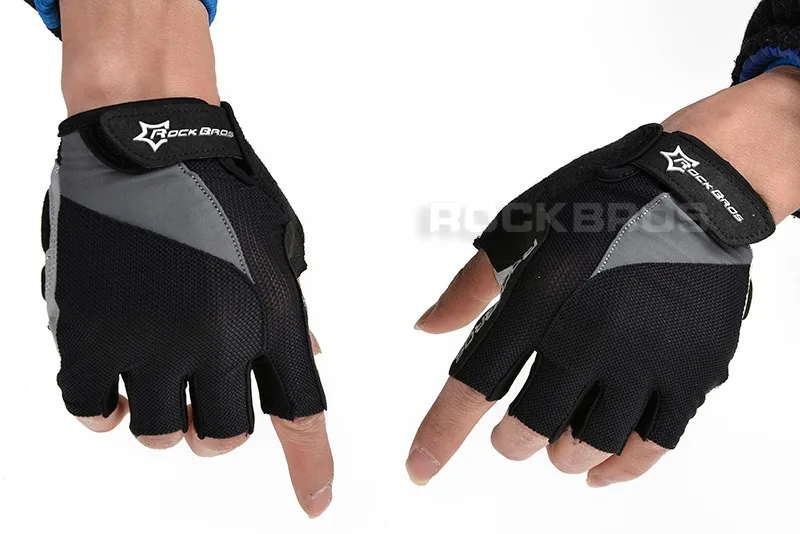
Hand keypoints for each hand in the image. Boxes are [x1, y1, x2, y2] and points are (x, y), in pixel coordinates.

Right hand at [43, 99, 331, 516]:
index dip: (311, 469)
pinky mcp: (86, 333)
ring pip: (157, 433)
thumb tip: (307, 364)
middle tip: (203, 392)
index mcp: (272, 318)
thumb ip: (290, 315)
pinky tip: (113, 380)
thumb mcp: (276, 247)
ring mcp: (147, 341)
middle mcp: (215, 341)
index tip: (317, 507)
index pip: (302, 414)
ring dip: (162, 413)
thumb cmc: (220, 187)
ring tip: (156, 372)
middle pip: (222, 439)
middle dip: (216, 426)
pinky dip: (104, 406)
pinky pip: (91, 410)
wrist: (147, 136)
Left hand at [407, 66, 799, 487]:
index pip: (477, 380)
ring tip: (558, 446)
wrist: (693, 190)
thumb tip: (425, 330)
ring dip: (563, 456)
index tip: (420, 470)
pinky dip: (620, 467)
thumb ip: (469, 289)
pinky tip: (601, 470)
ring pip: (590, 444)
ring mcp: (645, 354)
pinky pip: (653, 444)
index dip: (443, 431)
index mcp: (538, 296)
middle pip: (532, 427)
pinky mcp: (694, 368)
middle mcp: (589, 332)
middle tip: (512, 438)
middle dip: (512, 443)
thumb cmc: (594, 204)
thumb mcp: (521, 229)